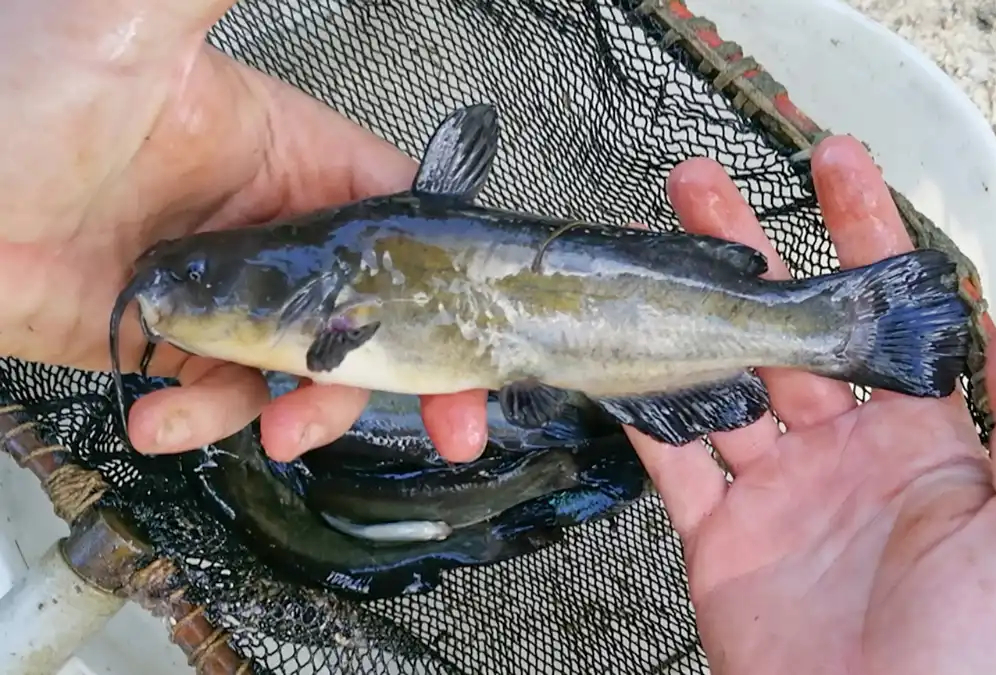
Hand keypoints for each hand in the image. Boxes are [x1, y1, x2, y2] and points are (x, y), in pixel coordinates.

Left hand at [0, 0, 487, 462]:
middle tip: (454, 428)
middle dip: (417, 371)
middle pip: (376, 305)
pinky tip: (162, 421)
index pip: (401, 214)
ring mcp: (219, 294)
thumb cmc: (6, 88)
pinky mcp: (163, 346)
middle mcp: (265, 227)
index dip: (452, 275)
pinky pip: (215, 400)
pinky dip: (202, 425)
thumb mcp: (129, 23)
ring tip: (284, 431)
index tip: (487, 331)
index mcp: (285, 151)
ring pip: (306, 367)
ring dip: (312, 410)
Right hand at [627, 138, 995, 674]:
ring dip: (687, 313)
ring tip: (655, 248)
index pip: (885, 312)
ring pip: (720, 381)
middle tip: (705, 185)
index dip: (863, 233)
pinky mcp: (721, 541)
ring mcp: (777, 495)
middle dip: (747, 252)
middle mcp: (844, 455)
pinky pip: (675, 462)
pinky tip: (624, 356)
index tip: (835, 164)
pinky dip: (644, 411)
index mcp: (924, 441)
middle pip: (785, 330)